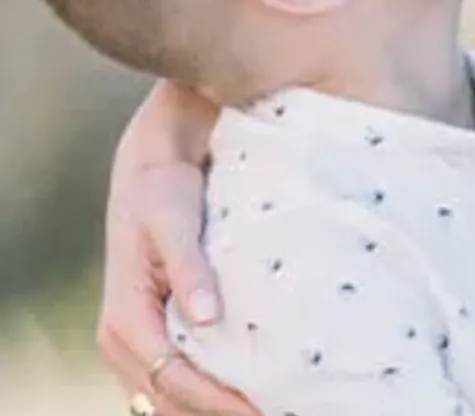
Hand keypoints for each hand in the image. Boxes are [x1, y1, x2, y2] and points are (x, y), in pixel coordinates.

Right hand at [98, 84, 260, 415]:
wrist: (150, 162)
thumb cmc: (163, 189)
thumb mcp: (173, 223)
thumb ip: (190, 270)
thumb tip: (206, 318)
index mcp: (127, 319)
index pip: (174, 378)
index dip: (216, 400)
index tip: (259, 409)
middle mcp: (123, 339)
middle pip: (168, 399)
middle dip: (215, 413)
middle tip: (272, 411)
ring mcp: (134, 339)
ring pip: (167, 397)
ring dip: (208, 408)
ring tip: (262, 406)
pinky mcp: (151, 329)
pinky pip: (171, 377)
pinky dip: (201, 392)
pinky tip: (239, 392)